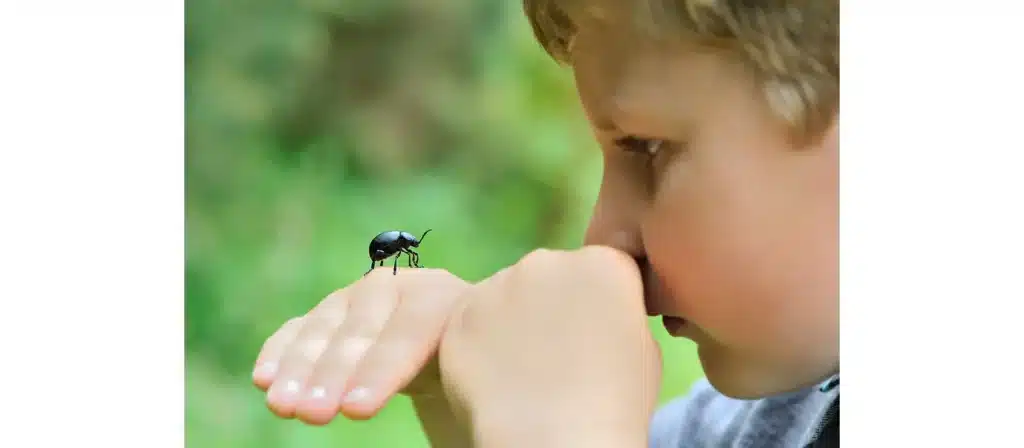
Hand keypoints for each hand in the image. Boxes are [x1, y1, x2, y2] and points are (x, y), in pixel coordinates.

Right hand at [253, 268, 468, 424]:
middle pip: (361, 328)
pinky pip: (299, 331)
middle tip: (315, 414)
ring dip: (300, 369)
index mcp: (445, 298)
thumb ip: (473, 381)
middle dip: (334, 373)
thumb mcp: (481, 371)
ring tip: (283, 407)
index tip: (357, 410)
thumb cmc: (477, 373)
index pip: (410, 328)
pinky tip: (263, 380)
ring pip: (325, 328)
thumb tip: (481, 421)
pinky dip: (281, 354)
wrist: (462, 349)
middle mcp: (399, 288)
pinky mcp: (329, 316)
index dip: (382, 369)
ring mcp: (358, 299)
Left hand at [439, 247, 661, 446]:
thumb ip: (616, 314)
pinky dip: (477, 343)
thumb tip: (594, 318)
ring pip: (504, 296)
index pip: (600, 269)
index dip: (595, 303)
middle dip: (549, 305)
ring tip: (518, 368)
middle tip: (552, 352)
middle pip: (548, 276)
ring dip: (510, 321)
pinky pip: (469, 320)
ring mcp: (496, 283)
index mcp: (601, 264)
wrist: (554, 438)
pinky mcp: (458, 313)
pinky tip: (491, 376)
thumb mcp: (643, 347)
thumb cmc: (614, 401)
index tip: (592, 334)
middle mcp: (546, 260)